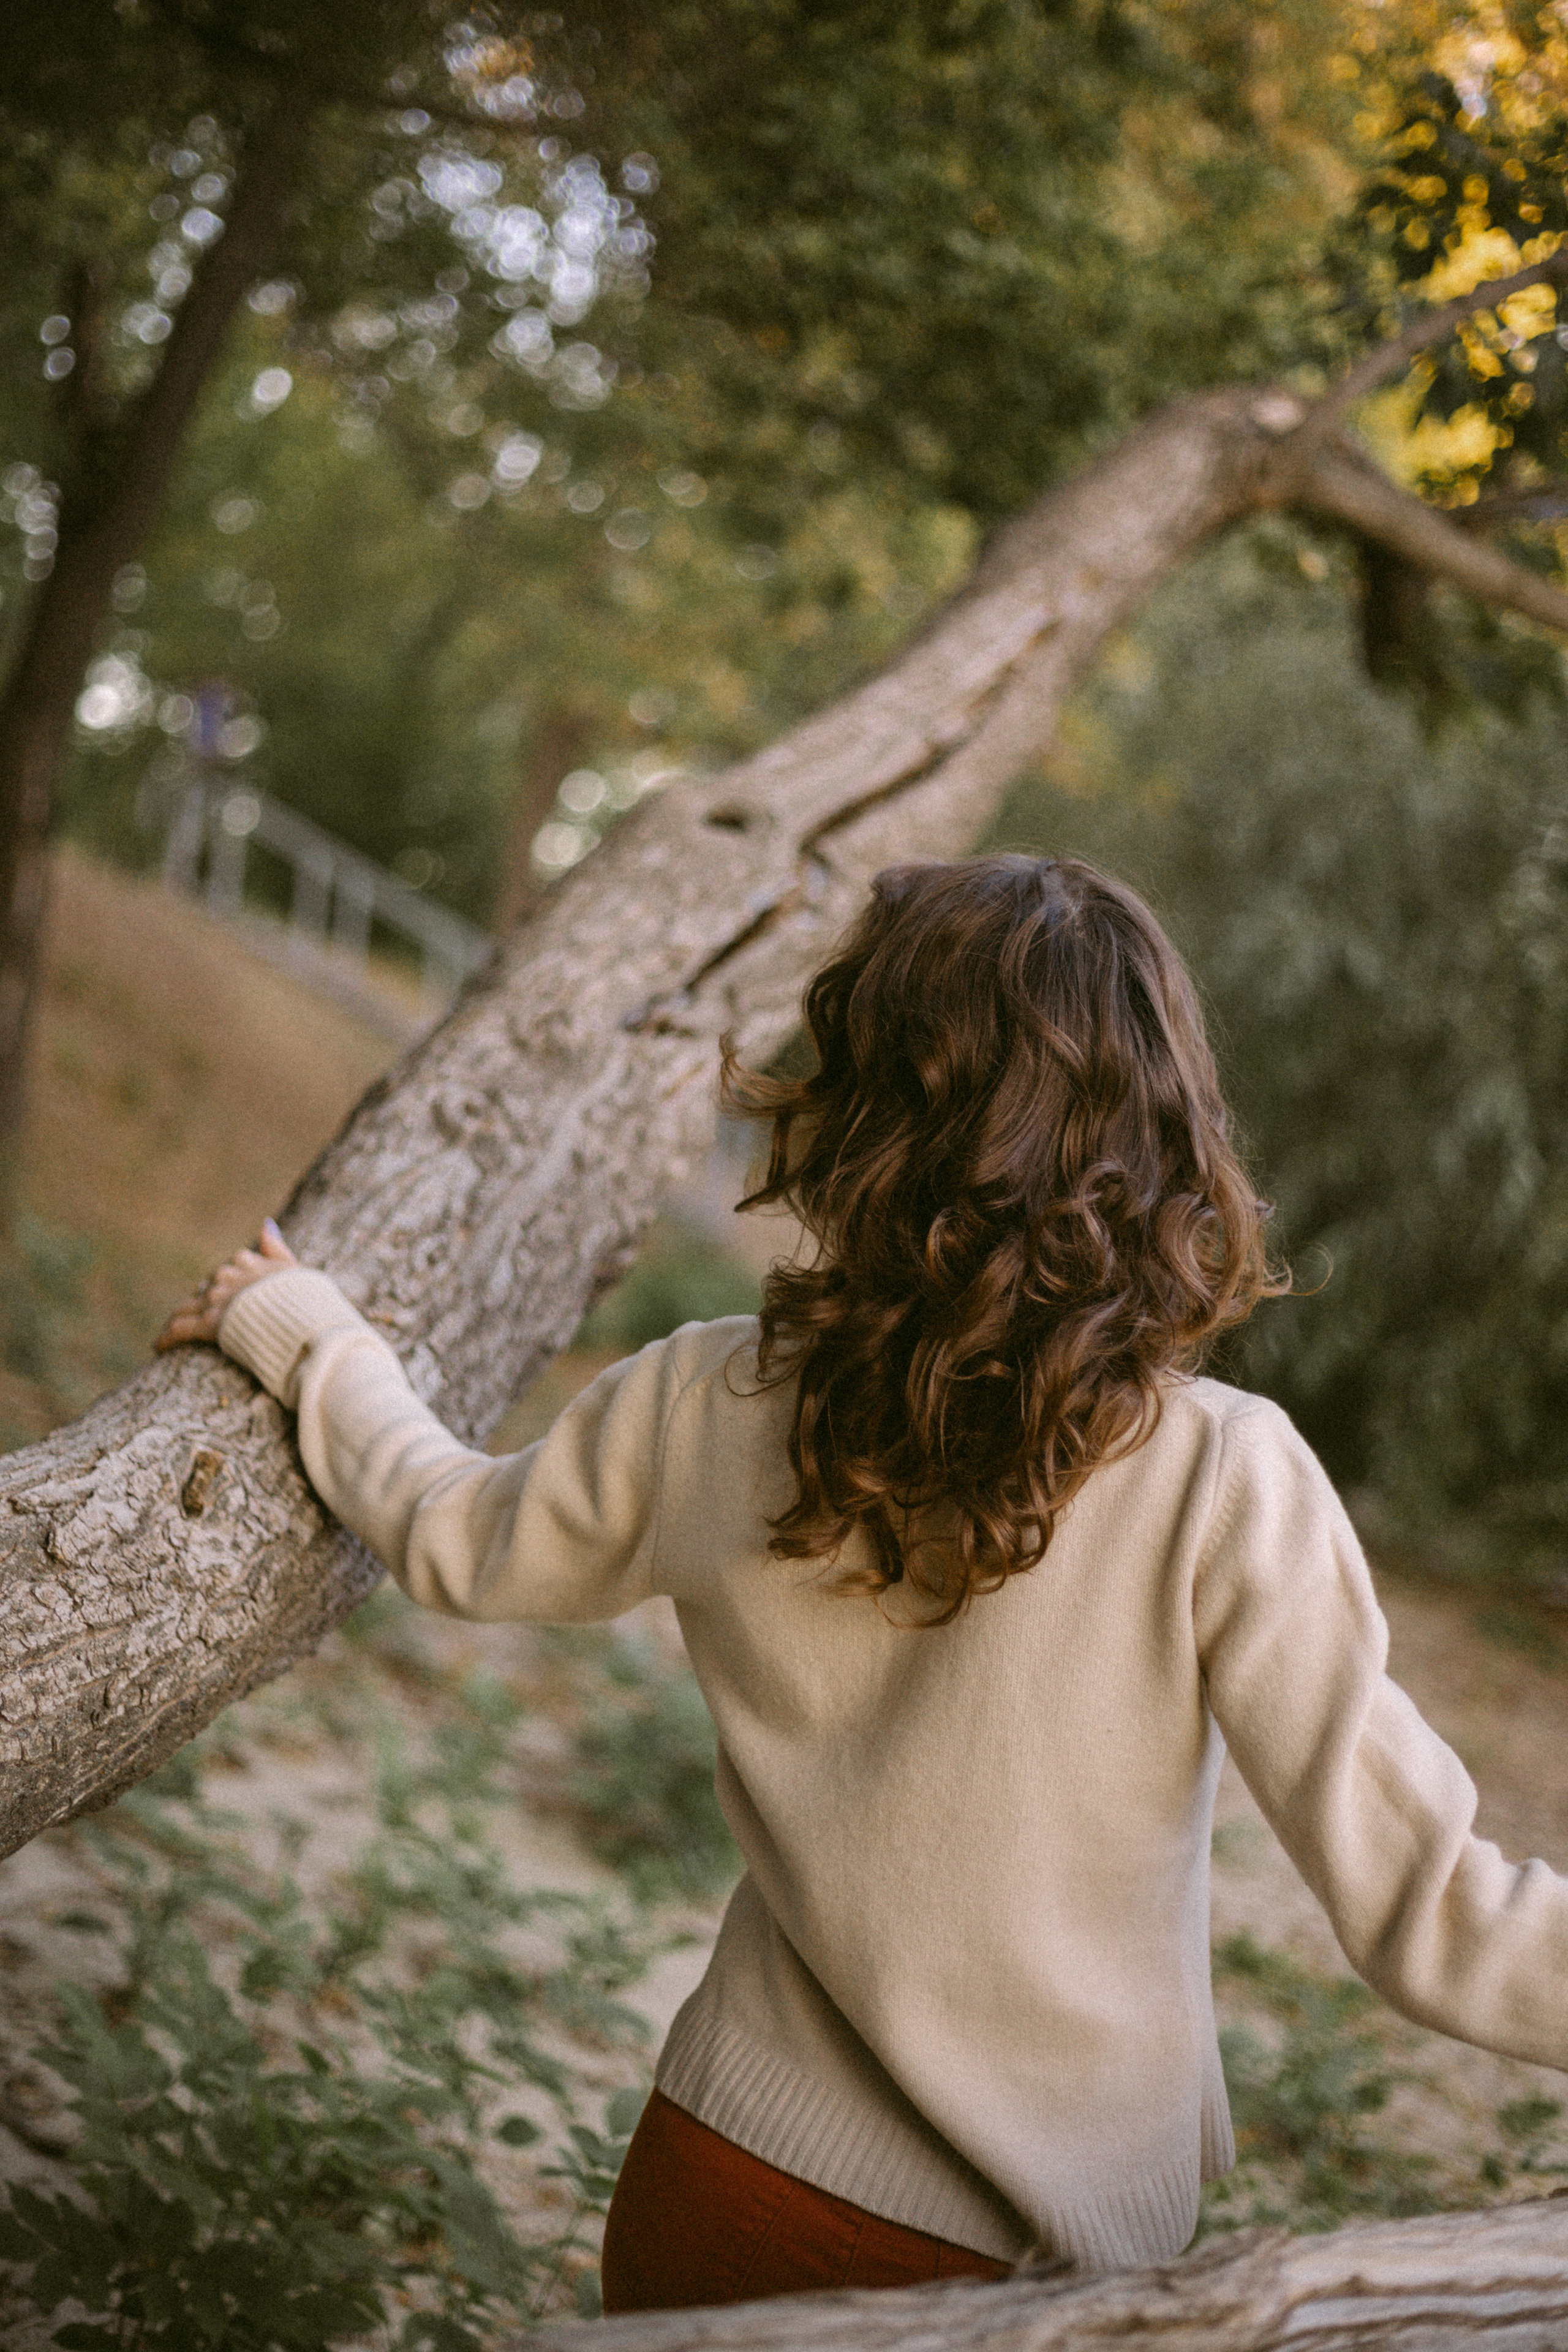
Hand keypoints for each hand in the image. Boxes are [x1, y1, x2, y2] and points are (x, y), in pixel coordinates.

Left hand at [154, 1219, 298, 1351]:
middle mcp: (227, 1276)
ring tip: (169, 1332)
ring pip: (187, 1307)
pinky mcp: (209, 1323)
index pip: (227, 1270)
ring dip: (179, 1318)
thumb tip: (265, 1225)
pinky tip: (157, 1346)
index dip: (224, 1285)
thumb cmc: (307, 1299)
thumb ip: (277, 1249)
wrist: (303, 1322)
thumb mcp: (296, 1270)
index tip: (221, 1297)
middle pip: (205, 1287)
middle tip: (195, 1319)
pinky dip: (167, 1338)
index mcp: (246, 1260)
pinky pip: (181, 1329)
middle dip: (201, 1302)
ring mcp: (216, 1299)